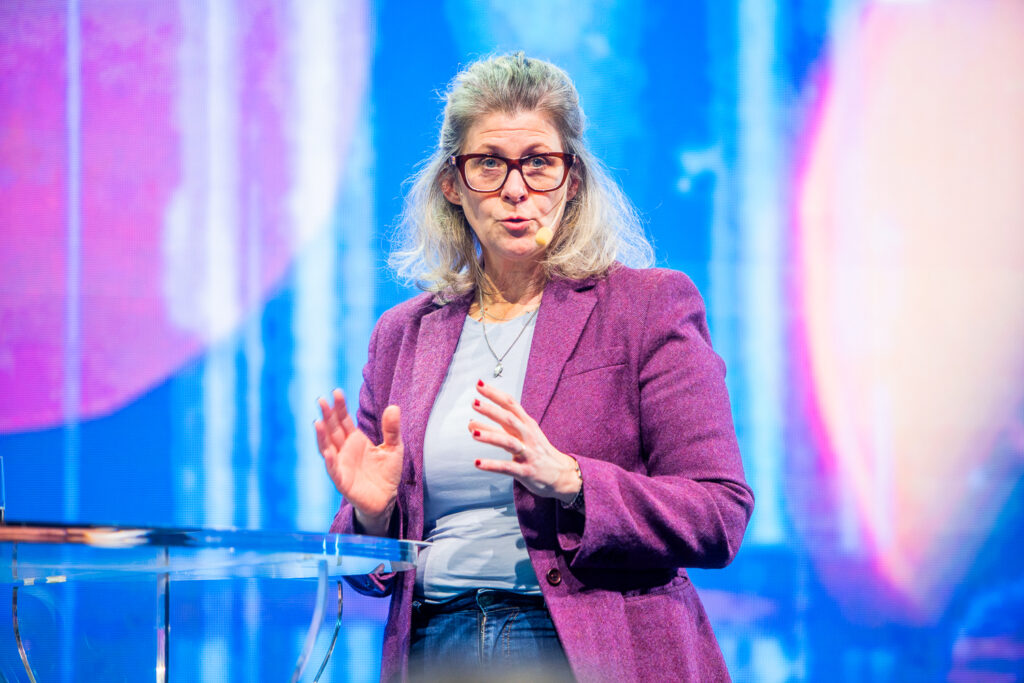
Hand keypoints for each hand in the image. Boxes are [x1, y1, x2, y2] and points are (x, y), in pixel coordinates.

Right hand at [315, 389, 402, 535]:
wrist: (387, 499)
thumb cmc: (387, 473)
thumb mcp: (394, 447)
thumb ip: (392, 429)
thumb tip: (393, 407)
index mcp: (355, 440)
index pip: (344, 420)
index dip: (340, 407)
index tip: (336, 392)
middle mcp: (345, 450)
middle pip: (333, 430)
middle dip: (327, 416)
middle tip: (321, 400)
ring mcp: (341, 465)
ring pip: (328, 447)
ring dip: (322, 436)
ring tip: (318, 422)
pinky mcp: (343, 481)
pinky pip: (334, 470)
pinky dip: (330, 461)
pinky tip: (328, 451)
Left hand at [468, 380, 581, 503]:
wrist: (562, 474)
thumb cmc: (538, 451)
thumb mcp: (523, 435)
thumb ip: (498, 428)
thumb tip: (471, 423)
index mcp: (527, 424)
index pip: (511, 404)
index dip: (495, 394)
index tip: (479, 385)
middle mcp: (528, 436)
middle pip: (509, 419)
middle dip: (491, 410)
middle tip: (474, 402)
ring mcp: (527, 453)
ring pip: (508, 441)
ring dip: (490, 435)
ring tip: (473, 431)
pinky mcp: (525, 471)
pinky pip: (507, 467)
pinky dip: (492, 465)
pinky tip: (477, 462)